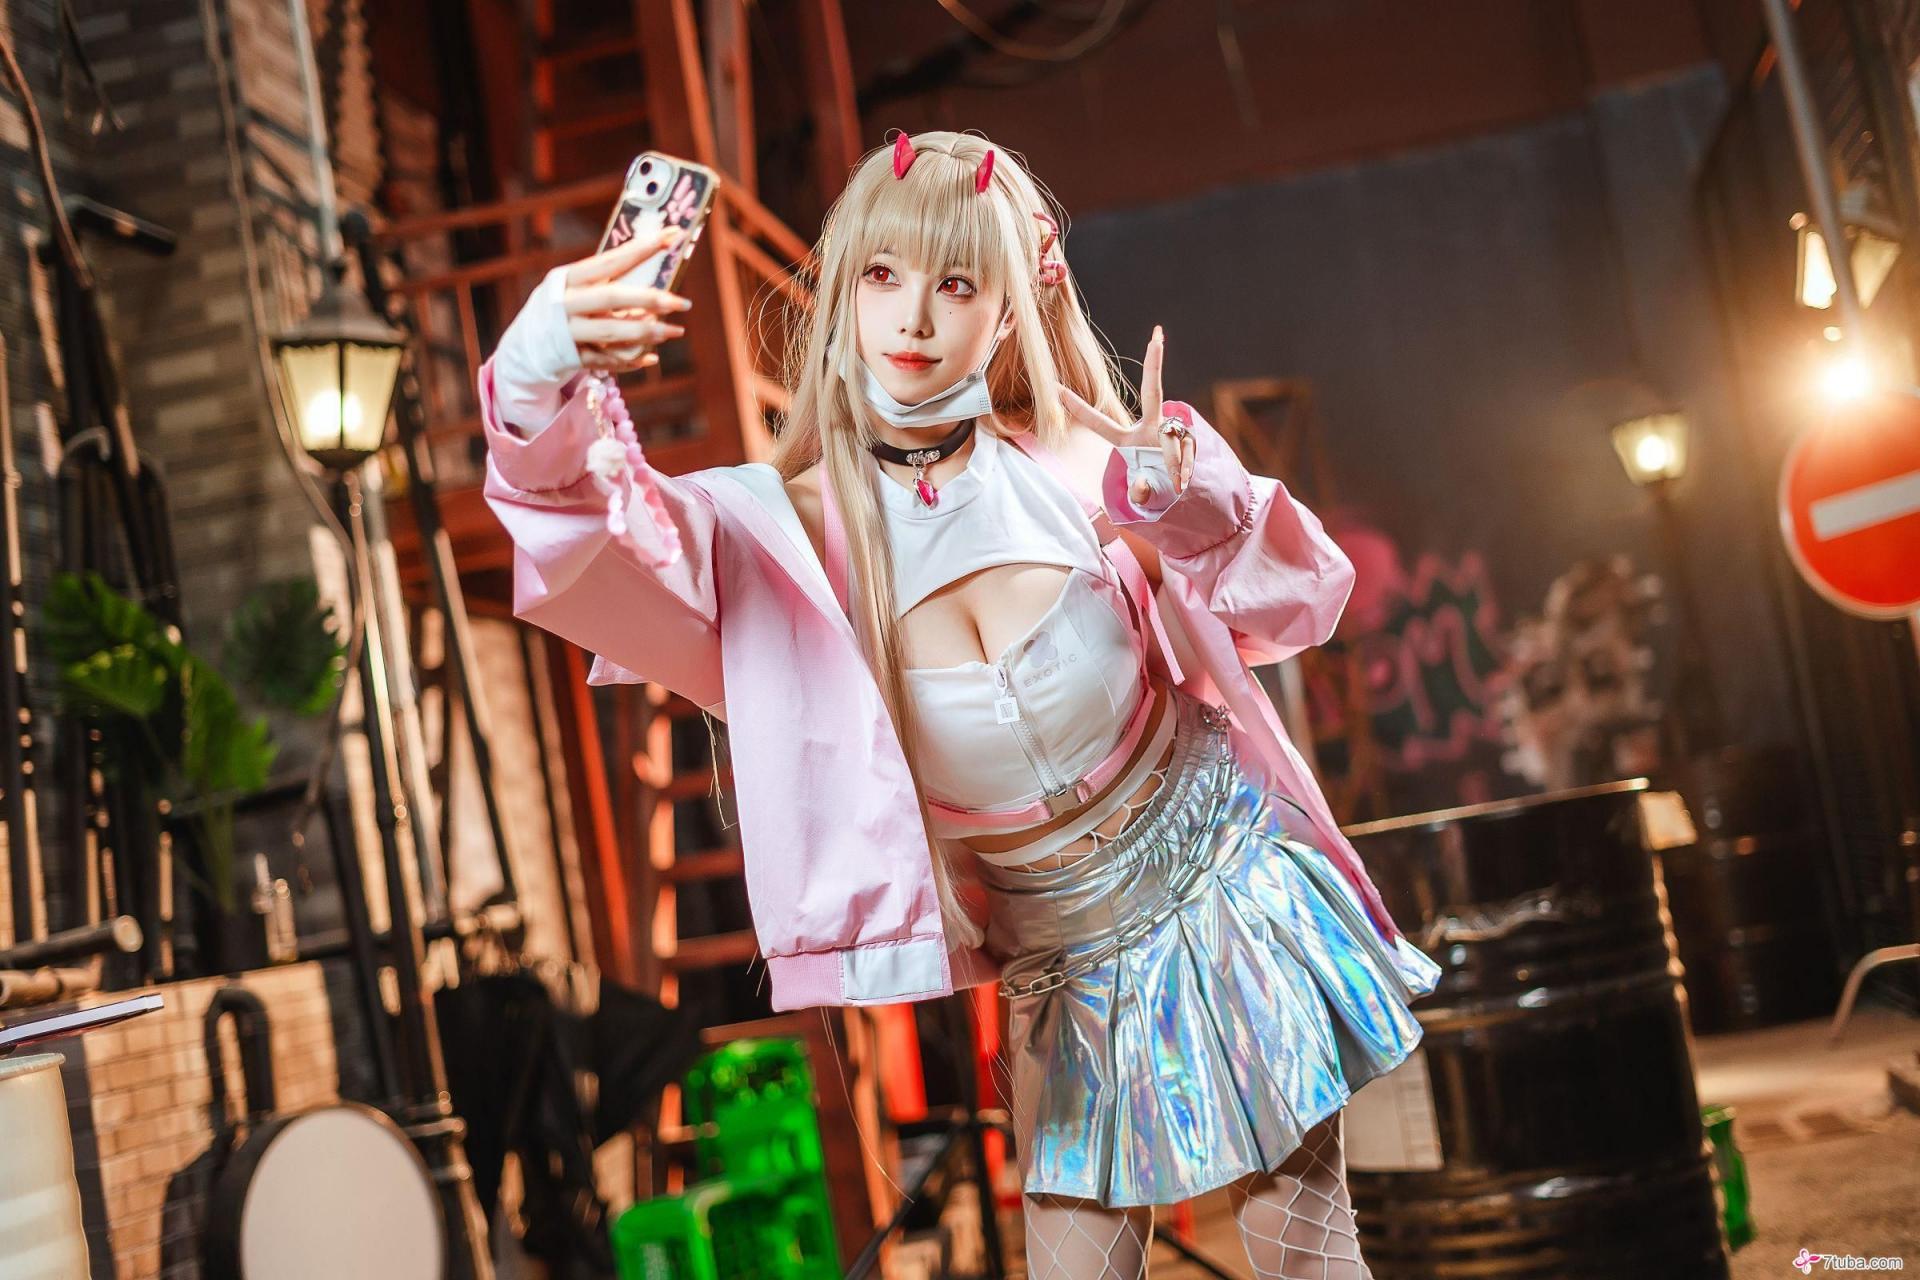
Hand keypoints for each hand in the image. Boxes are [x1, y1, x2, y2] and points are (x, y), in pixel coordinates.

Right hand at [562, 225, 694, 374]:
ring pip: (612, 332)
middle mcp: (566, 303)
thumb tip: (657, 278)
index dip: (642, 249)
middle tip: (682, 302)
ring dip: (647, 332)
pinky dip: (632, 359)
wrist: (527, 344)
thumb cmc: (565, 307)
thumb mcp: (578, 288)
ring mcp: (567, 332)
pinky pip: (609, 360)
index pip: (610, 260)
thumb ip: (610, 283)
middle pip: (612, 297)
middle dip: (650, 299)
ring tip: (675, 331)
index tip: (673, 236)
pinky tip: (652, 356)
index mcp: (569, 278)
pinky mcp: (573, 357)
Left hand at [1057, 324, 1193, 500]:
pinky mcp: (1193, 438)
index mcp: (1128, 440)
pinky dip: (1186, 467)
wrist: (1187, 497)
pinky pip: (1188, 449)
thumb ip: (1139, 494)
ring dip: (1174, 461)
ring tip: (1177, 482)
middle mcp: (1152, 428)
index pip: (1100, 423)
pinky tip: (1184, 481)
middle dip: (1155, 363)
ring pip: (1173, 436)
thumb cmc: (1158, 490)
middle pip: (1153, 392)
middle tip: (1157, 335)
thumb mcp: (1144, 494)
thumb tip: (1142, 486)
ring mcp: (1175, 431)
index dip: (1078, 408)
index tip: (1055, 388)